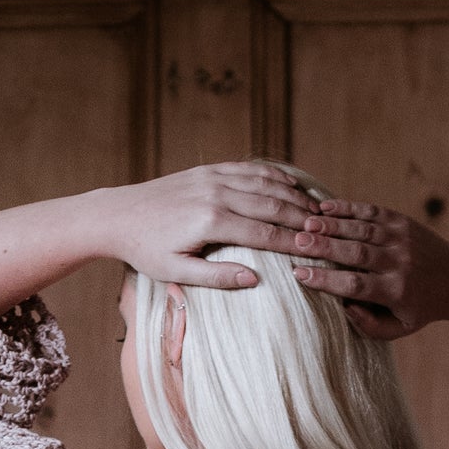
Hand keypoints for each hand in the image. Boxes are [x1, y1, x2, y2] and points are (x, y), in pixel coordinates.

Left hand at [99, 164, 318, 287]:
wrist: (119, 215)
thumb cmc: (146, 250)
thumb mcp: (175, 273)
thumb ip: (216, 277)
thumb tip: (254, 279)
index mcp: (211, 221)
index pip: (264, 234)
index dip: (294, 243)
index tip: (317, 252)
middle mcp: (216, 193)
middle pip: (273, 205)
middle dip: (304, 219)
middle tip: (329, 231)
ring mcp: (214, 177)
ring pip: (266, 183)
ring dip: (295, 196)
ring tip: (319, 211)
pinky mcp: (210, 169)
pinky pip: (251, 169)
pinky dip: (276, 177)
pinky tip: (293, 187)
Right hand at [291, 201, 448, 340]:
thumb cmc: (421, 308)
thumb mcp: (399, 328)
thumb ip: (370, 326)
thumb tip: (343, 308)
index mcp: (396, 291)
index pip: (355, 284)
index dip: (326, 280)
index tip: (299, 275)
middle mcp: (399, 262)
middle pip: (356, 253)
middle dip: (324, 247)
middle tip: (296, 243)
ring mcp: (402, 238)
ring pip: (362, 229)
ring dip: (332, 225)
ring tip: (305, 224)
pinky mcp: (402, 222)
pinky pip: (372, 212)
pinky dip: (348, 208)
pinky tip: (325, 207)